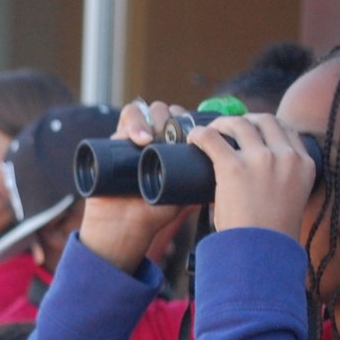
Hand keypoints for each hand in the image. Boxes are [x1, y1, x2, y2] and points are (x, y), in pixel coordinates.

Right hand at [79, 99, 195, 272]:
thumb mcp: (183, 197)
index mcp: (167, 148)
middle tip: (172, 134)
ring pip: (143, 110)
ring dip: (151, 118)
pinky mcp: (112, 142)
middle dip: (168, 117)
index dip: (186, 118)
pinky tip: (141, 139)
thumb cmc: (152, 214)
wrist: (122, 229)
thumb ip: (200, 184)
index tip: (193, 132)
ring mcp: (129, 139)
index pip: (179, 119)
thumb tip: (227, 171)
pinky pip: (124, 118)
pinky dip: (133, 123)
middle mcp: (148, 139)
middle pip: (161, 110)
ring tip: (154, 138)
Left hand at [189, 114, 315, 235]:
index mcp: (305, 163)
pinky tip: (194, 137)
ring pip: (240, 124)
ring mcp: (261, 159)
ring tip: (212, 131)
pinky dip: (201, 134)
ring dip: (224, 123)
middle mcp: (286, 156)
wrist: (262, 250)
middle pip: (265, 120)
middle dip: (246, 119)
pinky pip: (212, 139)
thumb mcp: (289, 197)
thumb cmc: (270, 232)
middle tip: (229, 128)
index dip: (267, 125)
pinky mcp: (234, 167)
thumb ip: (279, 180)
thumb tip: (254, 174)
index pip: (287, 130)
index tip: (253, 129)